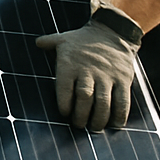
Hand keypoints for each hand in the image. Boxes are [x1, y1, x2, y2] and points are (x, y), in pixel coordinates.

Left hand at [35, 7, 140, 130]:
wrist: (113, 31)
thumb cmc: (83, 39)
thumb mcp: (64, 38)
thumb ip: (48, 42)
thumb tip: (36, 43)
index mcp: (71, 64)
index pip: (65, 88)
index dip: (64, 104)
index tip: (64, 113)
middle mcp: (89, 71)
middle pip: (84, 98)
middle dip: (81, 116)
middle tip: (79, 124)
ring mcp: (107, 76)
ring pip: (103, 102)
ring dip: (99, 119)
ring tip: (94, 128)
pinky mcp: (123, 79)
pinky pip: (122, 100)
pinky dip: (120, 115)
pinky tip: (115, 125)